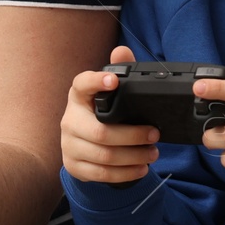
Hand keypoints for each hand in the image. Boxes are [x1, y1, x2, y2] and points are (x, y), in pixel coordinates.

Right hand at [61, 45, 161, 185]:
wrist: (80, 146)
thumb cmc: (100, 114)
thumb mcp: (109, 95)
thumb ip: (118, 71)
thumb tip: (122, 50)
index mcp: (78, 97)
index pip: (81, 85)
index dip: (96, 82)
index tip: (115, 82)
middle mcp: (69, 120)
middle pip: (100, 132)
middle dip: (132, 136)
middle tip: (155, 134)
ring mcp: (69, 146)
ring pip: (104, 156)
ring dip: (133, 156)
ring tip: (153, 153)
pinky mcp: (74, 166)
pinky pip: (101, 174)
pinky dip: (125, 173)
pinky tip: (141, 168)